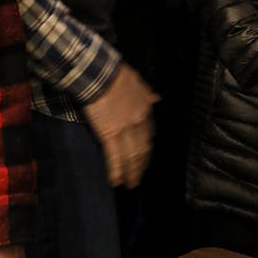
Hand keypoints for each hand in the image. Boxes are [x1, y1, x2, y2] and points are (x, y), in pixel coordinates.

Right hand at [82, 63, 159, 187]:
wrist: (101, 74)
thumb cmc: (117, 74)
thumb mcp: (138, 81)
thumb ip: (146, 92)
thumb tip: (155, 97)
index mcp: (145, 110)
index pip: (149, 134)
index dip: (147, 148)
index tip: (145, 157)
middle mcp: (139, 123)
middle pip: (143, 149)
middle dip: (141, 165)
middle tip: (139, 177)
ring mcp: (125, 130)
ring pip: (132, 156)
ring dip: (132, 172)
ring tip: (130, 184)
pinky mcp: (109, 134)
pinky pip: (115, 157)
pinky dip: (116, 171)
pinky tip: (116, 181)